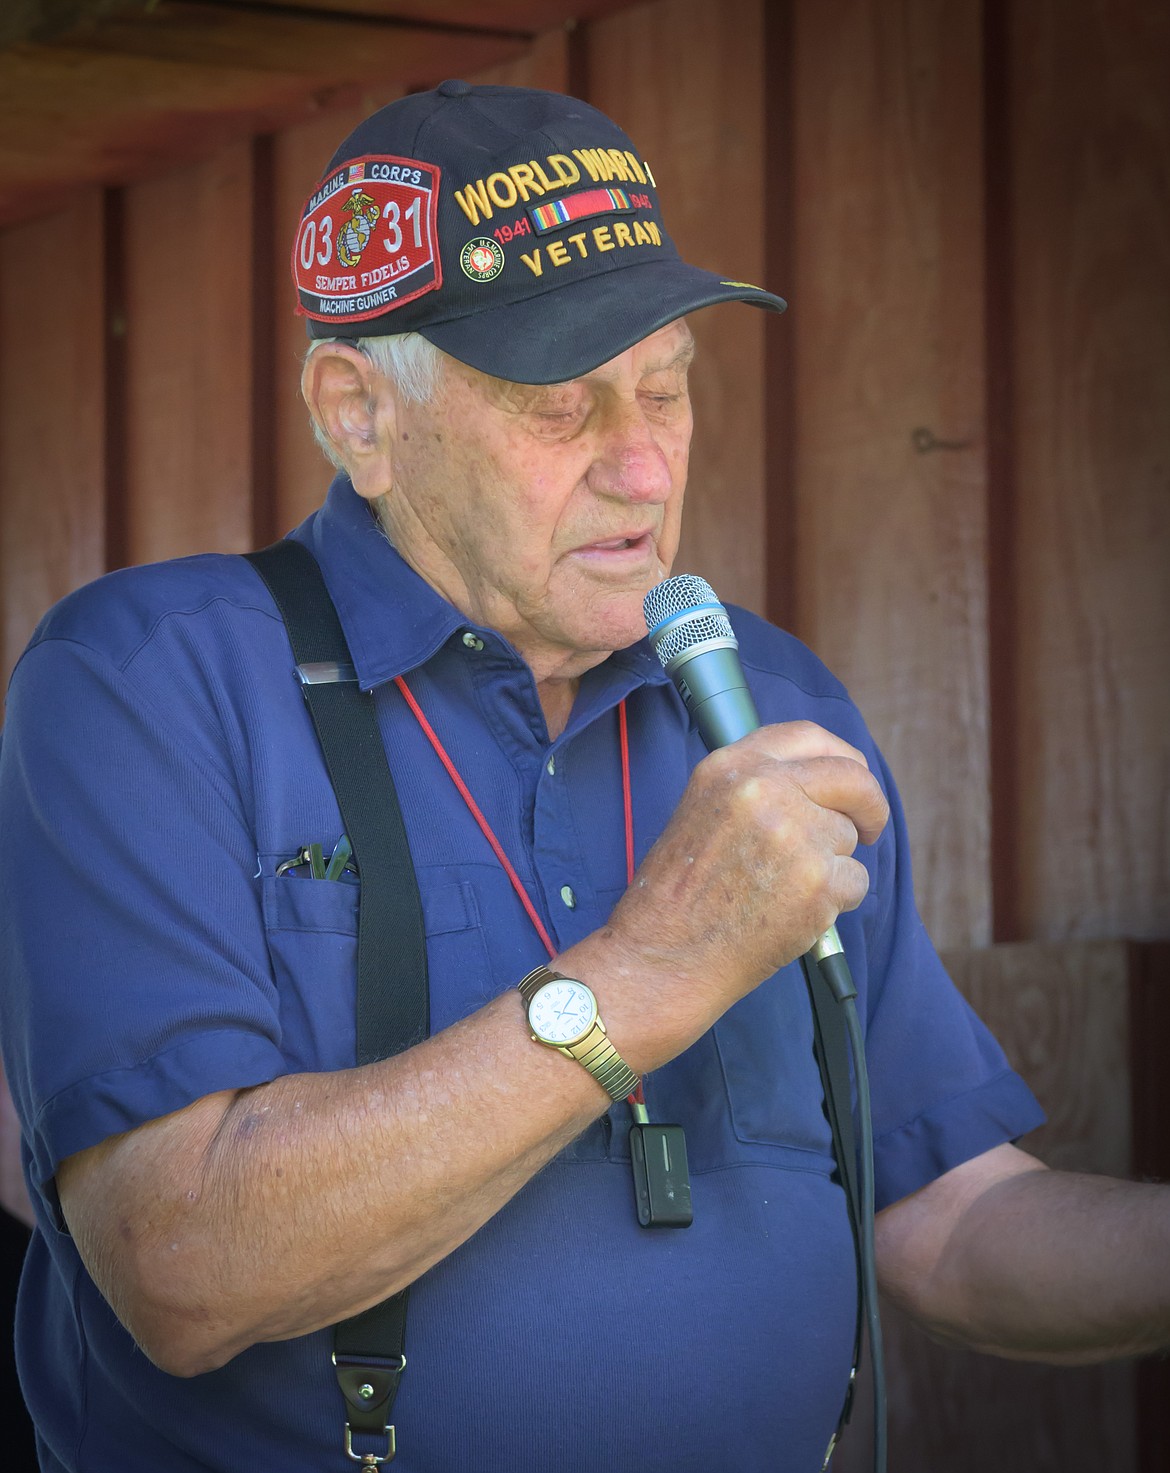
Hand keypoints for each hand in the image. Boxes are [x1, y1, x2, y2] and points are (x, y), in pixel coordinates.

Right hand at [579, 721, 889, 1060]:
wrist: (664, 952)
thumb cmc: (678, 893)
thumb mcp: (703, 809)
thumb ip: (756, 786)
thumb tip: (818, 782)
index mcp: (732, 766)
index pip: (809, 736)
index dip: (842, 756)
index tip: (852, 775)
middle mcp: (765, 789)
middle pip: (852, 777)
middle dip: (869, 804)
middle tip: (868, 828)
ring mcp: (795, 833)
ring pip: (849, 837)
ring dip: (833, 864)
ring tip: (782, 890)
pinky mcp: (817, 881)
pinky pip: (855, 881)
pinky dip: (835, 901)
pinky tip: (791, 913)